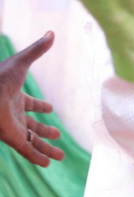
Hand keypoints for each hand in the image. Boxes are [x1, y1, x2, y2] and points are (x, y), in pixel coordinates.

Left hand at [0, 32, 65, 165]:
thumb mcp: (21, 62)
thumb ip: (37, 49)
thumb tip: (52, 32)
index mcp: (15, 97)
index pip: (30, 104)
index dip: (40, 106)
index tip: (50, 108)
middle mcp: (14, 114)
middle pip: (32, 125)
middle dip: (44, 131)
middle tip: (57, 134)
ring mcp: (12, 127)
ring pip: (32, 141)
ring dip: (45, 148)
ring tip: (59, 156)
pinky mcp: (10, 138)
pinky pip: (26, 150)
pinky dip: (37, 157)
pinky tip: (48, 163)